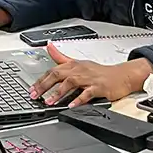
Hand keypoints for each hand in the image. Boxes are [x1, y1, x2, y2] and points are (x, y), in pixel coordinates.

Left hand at [31, 44, 147, 105]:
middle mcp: (80, 70)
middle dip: (44, 85)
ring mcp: (90, 78)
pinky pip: (88, 93)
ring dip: (59, 93)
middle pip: (58, 74)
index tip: (31, 89)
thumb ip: (61, 57)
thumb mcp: (78, 62)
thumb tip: (49, 47)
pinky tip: (71, 105)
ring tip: (49, 102)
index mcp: (73, 65)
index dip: (40, 79)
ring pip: (71, 83)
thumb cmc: (99, 71)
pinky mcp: (99, 87)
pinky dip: (79, 99)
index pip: (53, 70)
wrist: (122, 75)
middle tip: (35, 95)